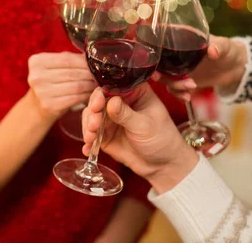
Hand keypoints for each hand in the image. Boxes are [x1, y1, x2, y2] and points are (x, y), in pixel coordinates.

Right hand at [27, 52, 96, 122]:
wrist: (35, 107)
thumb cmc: (49, 83)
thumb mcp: (54, 67)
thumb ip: (70, 59)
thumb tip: (93, 55)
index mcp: (37, 62)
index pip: (67, 59)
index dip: (84, 62)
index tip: (97, 64)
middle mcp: (37, 76)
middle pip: (72, 73)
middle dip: (90, 74)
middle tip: (102, 75)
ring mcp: (42, 92)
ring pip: (76, 86)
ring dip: (90, 85)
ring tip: (99, 84)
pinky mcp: (49, 105)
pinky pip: (75, 98)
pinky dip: (86, 95)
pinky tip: (91, 94)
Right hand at [82, 84, 198, 193]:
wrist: (163, 165)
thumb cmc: (162, 139)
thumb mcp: (145, 126)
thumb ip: (126, 115)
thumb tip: (111, 101)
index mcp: (135, 93)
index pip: (114, 86)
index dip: (102, 92)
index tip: (98, 103)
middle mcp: (121, 103)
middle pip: (98, 99)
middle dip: (93, 111)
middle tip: (94, 124)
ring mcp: (111, 119)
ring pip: (91, 115)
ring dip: (88, 126)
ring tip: (91, 137)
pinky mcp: (105, 135)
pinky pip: (91, 133)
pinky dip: (88, 140)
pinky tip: (88, 149)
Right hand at [158, 35, 246, 100]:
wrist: (236, 67)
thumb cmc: (229, 50)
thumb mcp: (225, 46)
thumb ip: (218, 47)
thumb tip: (212, 51)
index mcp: (182, 40)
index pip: (161, 44)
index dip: (155, 53)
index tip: (156, 63)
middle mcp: (176, 55)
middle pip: (159, 65)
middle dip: (162, 75)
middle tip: (168, 79)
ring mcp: (179, 69)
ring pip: (166, 79)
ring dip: (175, 86)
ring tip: (191, 87)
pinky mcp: (184, 81)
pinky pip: (174, 90)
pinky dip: (179, 95)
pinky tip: (188, 97)